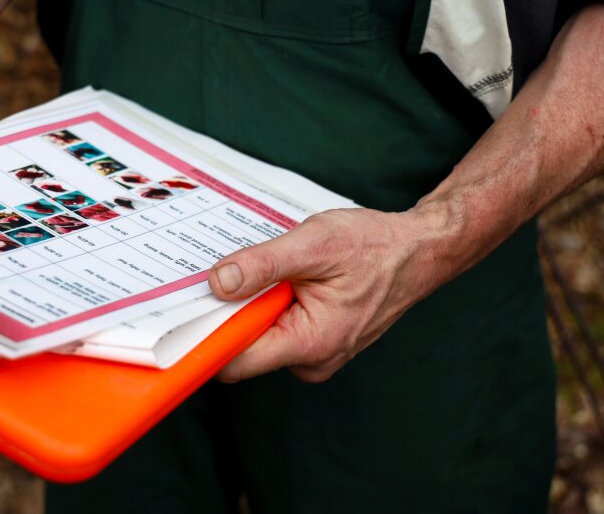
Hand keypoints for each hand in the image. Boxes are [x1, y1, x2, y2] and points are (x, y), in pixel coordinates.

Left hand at [209, 208, 441, 382]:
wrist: (417, 252)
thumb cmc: (375, 247)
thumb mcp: (314, 244)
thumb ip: (264, 265)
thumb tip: (219, 282)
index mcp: (310, 343)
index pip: (236, 361)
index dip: (207, 334)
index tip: (186, 308)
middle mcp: (311, 360)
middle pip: (243, 348)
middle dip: (231, 312)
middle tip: (231, 271)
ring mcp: (316, 355)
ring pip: (260, 337)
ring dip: (254, 305)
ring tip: (272, 269)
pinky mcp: (317, 343)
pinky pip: (278, 330)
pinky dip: (271, 304)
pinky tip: (287, 278)